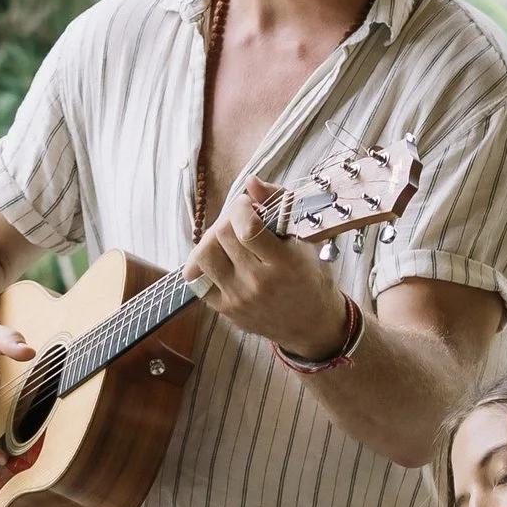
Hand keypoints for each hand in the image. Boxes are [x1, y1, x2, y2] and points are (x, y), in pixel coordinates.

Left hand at [183, 183, 351, 358]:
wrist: (310, 324)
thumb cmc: (310, 276)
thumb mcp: (305, 238)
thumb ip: (279, 204)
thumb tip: (251, 182)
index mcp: (284, 263)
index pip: (246, 227)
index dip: (240, 207)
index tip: (248, 206)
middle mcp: (258, 283)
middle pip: (222, 236)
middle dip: (228, 219)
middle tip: (239, 222)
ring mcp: (238, 298)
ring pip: (203, 256)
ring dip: (211, 240)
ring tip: (227, 240)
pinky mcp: (224, 309)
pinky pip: (197, 278)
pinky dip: (204, 262)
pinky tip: (221, 259)